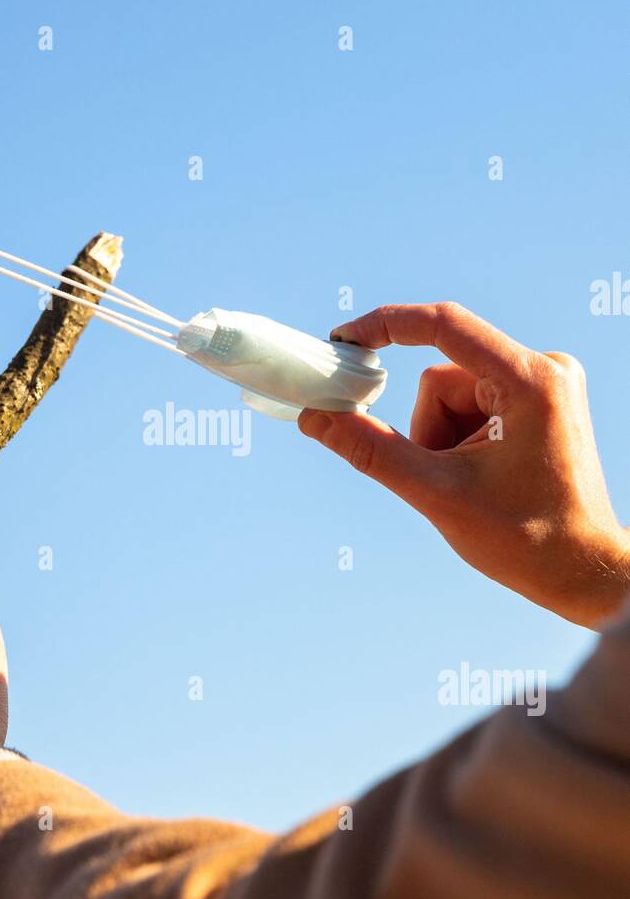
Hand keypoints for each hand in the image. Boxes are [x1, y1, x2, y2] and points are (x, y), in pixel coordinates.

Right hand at [299, 302, 629, 628]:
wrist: (583, 573)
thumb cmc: (527, 540)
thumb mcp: (438, 493)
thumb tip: (314, 416)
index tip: (342, 343)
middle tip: (445, 478)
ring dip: (441, 438)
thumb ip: (371, 450)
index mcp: (532, 381)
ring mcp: (545, 384)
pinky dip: (459, 440)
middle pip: (441, 377)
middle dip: (427, 430)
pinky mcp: (539, 401)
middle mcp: (545, 369)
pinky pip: (472, 404)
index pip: (444, 325)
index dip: (385, 327)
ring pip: (451, 393)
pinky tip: (483, 476)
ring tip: (470, 483)